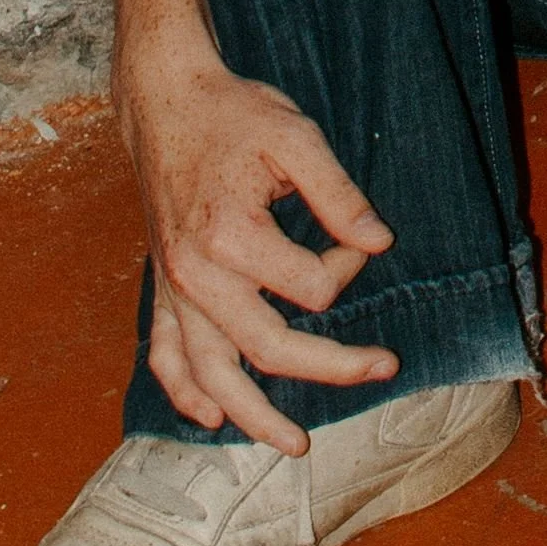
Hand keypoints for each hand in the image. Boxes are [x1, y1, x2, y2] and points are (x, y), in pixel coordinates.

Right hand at [117, 41, 396, 454]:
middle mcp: (197, 275)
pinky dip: (184, 392)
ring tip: (296, 444)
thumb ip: (338, 193)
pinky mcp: (160, 288)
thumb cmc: (233, 115)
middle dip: (333, 366)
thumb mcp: (296, 136)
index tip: (362, 240)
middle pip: (269, 348)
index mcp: (231, 236)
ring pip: (212, 374)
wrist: (165, 100)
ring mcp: (174, 288)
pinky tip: (211, 417)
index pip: (312, 286)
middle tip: (385, 367)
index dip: (349, 267)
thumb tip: (380, 242)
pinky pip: (164, 354)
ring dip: (253, 417)